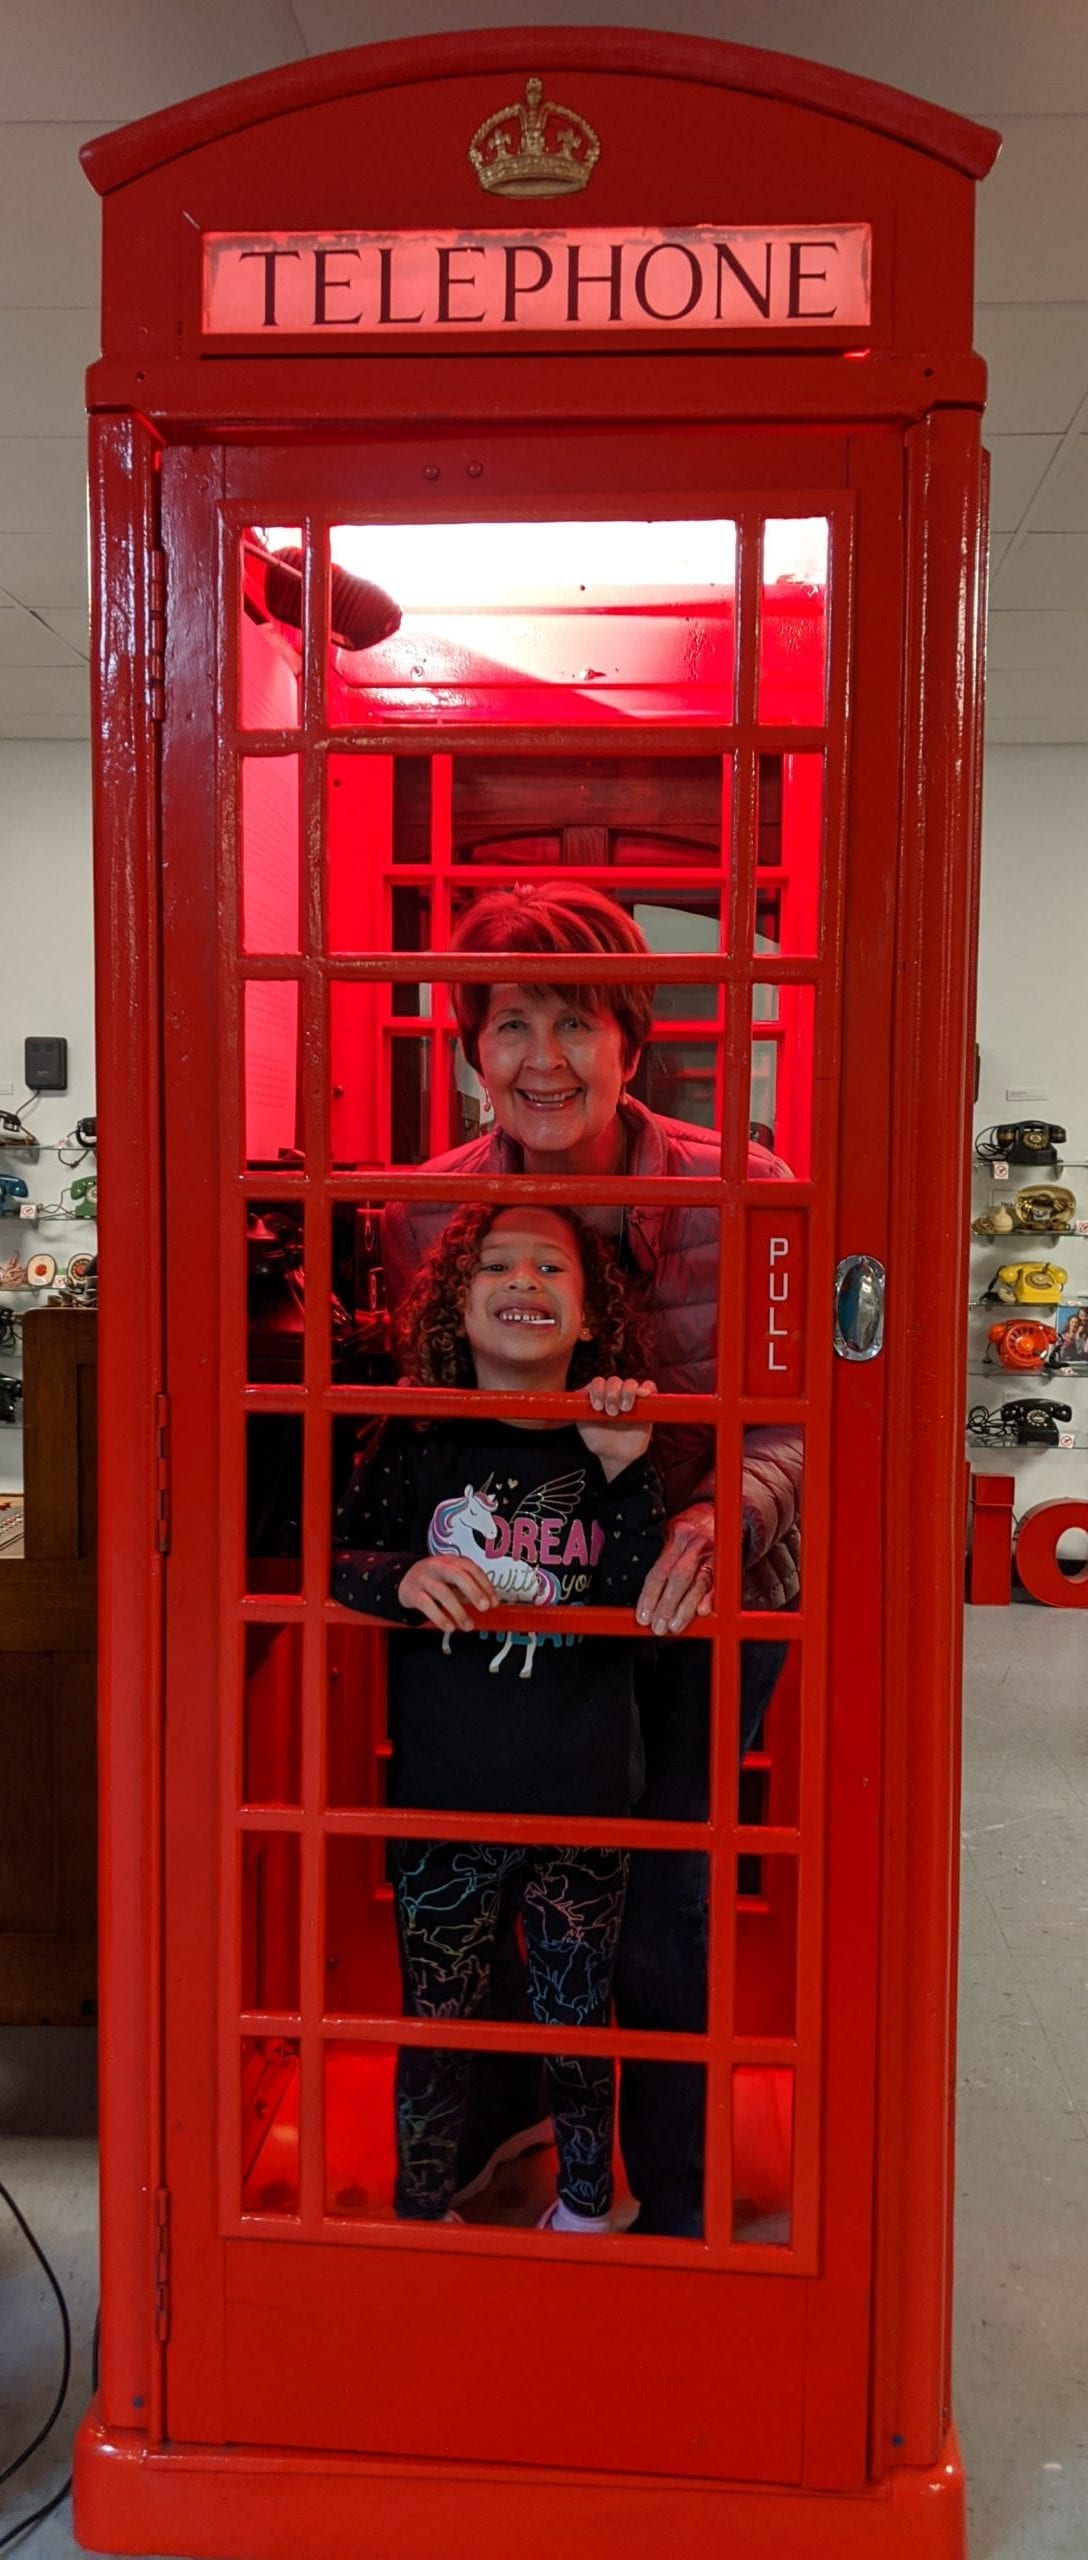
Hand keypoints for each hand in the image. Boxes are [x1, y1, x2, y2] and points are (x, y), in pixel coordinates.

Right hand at [397, 1555, 496, 1633]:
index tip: (493, 1602)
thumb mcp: (452, 1580)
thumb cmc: (435, 1580)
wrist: (405, 1579)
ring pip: (443, 1592)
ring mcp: (424, 1578)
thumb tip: (488, 1602)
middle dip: (474, 1592)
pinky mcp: (412, 1592)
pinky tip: (449, 1626)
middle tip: (484, 1608)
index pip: (471, 1569)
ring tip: (468, 1625)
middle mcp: (438, 1566)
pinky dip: (440, 1617)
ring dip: (458, 1611)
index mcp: (452, 1561)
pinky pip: (427, 1605)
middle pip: (458, 1575)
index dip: (485, 1585)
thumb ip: (468, 1588)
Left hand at [577, 1376, 656, 1479]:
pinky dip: (647, 1388)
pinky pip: (649, 1387)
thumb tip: (579, 1395)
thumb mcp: (584, 1427)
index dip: (597, 1391)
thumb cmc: (600, 1441)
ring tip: (625, 1409)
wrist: (618, 1456)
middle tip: (612, 1413)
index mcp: (597, 1395)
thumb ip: (579, 1411)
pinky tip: (643, 1395)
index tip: (597, 1407)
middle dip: (611, 1394)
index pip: (597, 1383)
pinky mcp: (646, 1403)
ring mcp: (630, 1396)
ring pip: (630, 1382)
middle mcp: (613, 1393)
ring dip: (627, 1392)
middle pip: (613, 1381)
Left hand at [636, 1499, 714, 1635]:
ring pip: (698, 1583)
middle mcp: (694, 1544)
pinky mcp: (728, 1563)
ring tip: (675, 1626)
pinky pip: (718, 1584)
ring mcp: (713, 1553)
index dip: (649, 1596)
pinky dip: (710, 1599)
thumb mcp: (675, 1541)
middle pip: (677, 1577)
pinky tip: (702, 1612)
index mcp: (676, 1537)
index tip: (643, 1617)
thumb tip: (650, 1603)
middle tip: (658, 1626)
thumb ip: (666, 1567)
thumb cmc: (694, 1534)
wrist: (723, 1517)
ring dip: (685, 1608)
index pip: (658, 1571)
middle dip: (666, 1605)